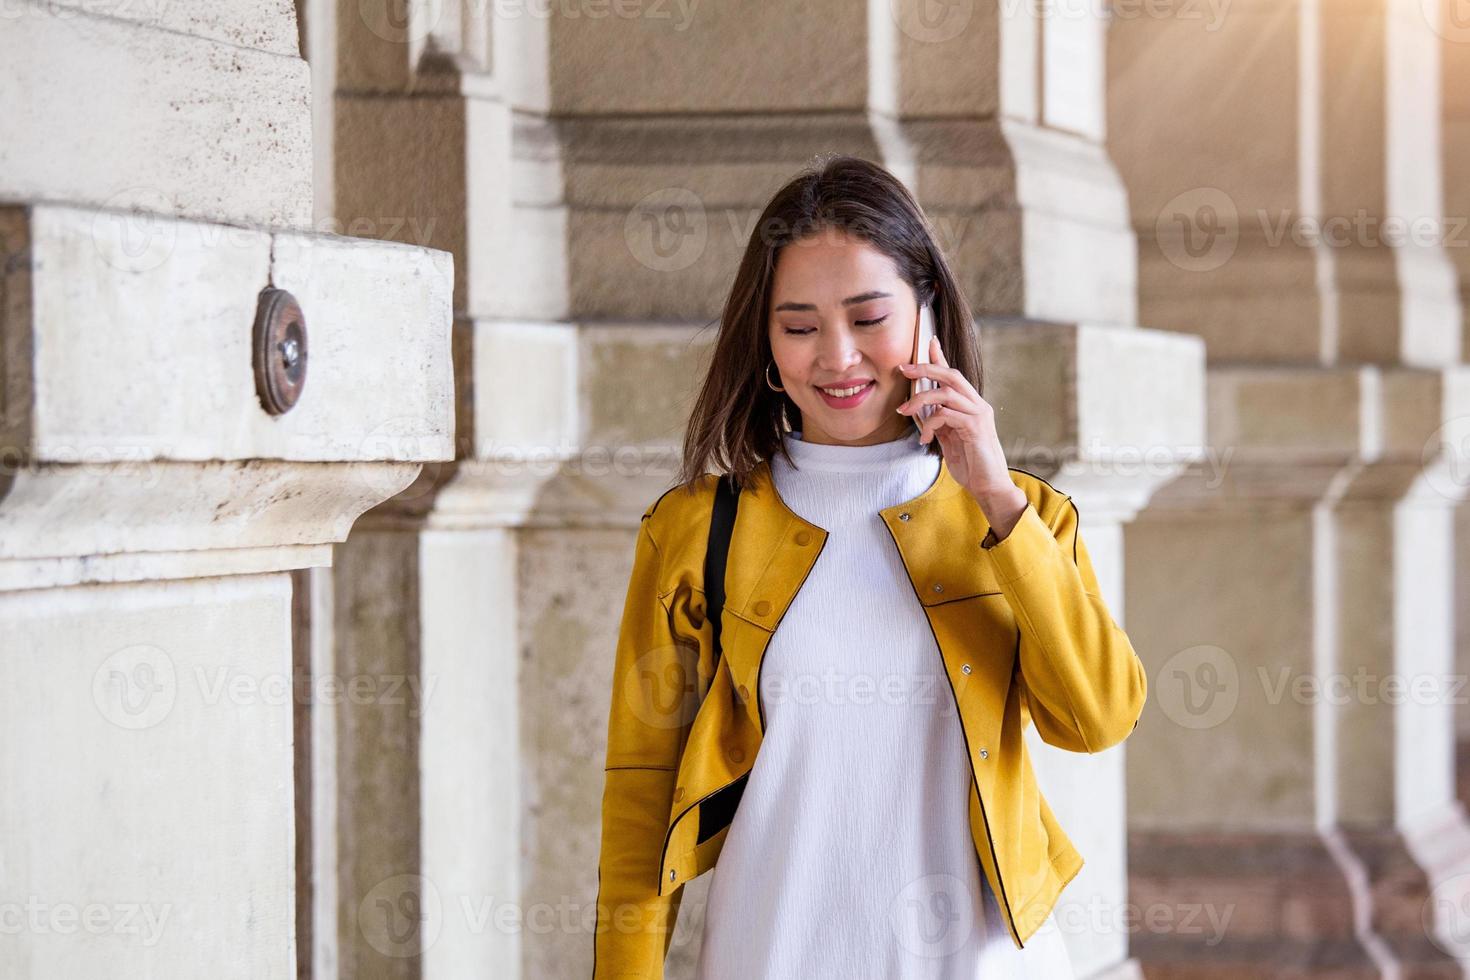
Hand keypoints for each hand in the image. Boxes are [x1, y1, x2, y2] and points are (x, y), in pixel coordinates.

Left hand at [897, 336, 1027, 535]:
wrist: (989, 487)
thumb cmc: (972, 464)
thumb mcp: (950, 439)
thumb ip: (941, 423)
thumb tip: (924, 412)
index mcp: (972, 405)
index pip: (955, 375)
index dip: (941, 357)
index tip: (928, 342)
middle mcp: (978, 405)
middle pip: (951, 375)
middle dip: (926, 368)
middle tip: (904, 369)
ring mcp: (978, 415)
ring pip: (946, 392)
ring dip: (920, 399)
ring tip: (904, 410)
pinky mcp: (975, 428)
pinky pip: (946, 414)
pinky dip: (930, 423)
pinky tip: (925, 438)